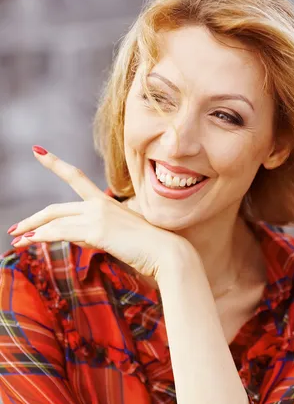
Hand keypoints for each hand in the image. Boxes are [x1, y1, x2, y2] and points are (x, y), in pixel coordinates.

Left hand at [7, 147, 187, 280]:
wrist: (168, 253)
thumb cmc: (151, 248)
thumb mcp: (123, 235)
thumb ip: (102, 233)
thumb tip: (83, 238)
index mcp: (107, 203)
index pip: (76, 178)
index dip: (55, 163)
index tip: (38, 151)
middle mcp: (99, 204)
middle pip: (56, 207)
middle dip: (33, 217)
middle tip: (15, 227)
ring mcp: (97, 216)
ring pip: (54, 220)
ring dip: (31, 230)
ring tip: (15, 240)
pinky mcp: (96, 231)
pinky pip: (60, 232)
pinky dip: (40, 237)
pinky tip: (27, 242)